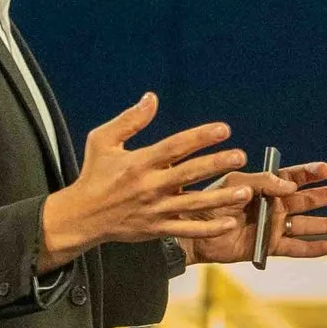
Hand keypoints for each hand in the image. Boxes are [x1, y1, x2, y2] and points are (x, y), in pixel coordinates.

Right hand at [38, 95, 245, 263]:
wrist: (82, 216)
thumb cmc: (94, 175)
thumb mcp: (102, 140)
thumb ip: (130, 120)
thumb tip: (152, 98)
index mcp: (138, 163)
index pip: (175, 146)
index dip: (200, 137)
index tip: (223, 129)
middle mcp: (149, 186)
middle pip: (189, 174)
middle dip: (216, 164)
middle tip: (240, 156)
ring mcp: (155, 210)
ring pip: (194, 204)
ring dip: (221, 198)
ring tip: (244, 191)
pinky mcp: (157, 229)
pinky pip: (187, 229)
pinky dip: (209, 228)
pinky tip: (229, 222)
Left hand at [190, 157, 326, 268]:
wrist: (192, 231)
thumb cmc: (210, 201)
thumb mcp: (235, 182)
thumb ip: (262, 181)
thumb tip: (290, 186)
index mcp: (266, 186)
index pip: (294, 177)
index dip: (310, 173)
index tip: (326, 170)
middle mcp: (274, 206)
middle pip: (308, 200)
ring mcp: (272, 227)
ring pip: (307, 224)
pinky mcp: (268, 247)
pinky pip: (294, 248)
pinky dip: (312, 249)